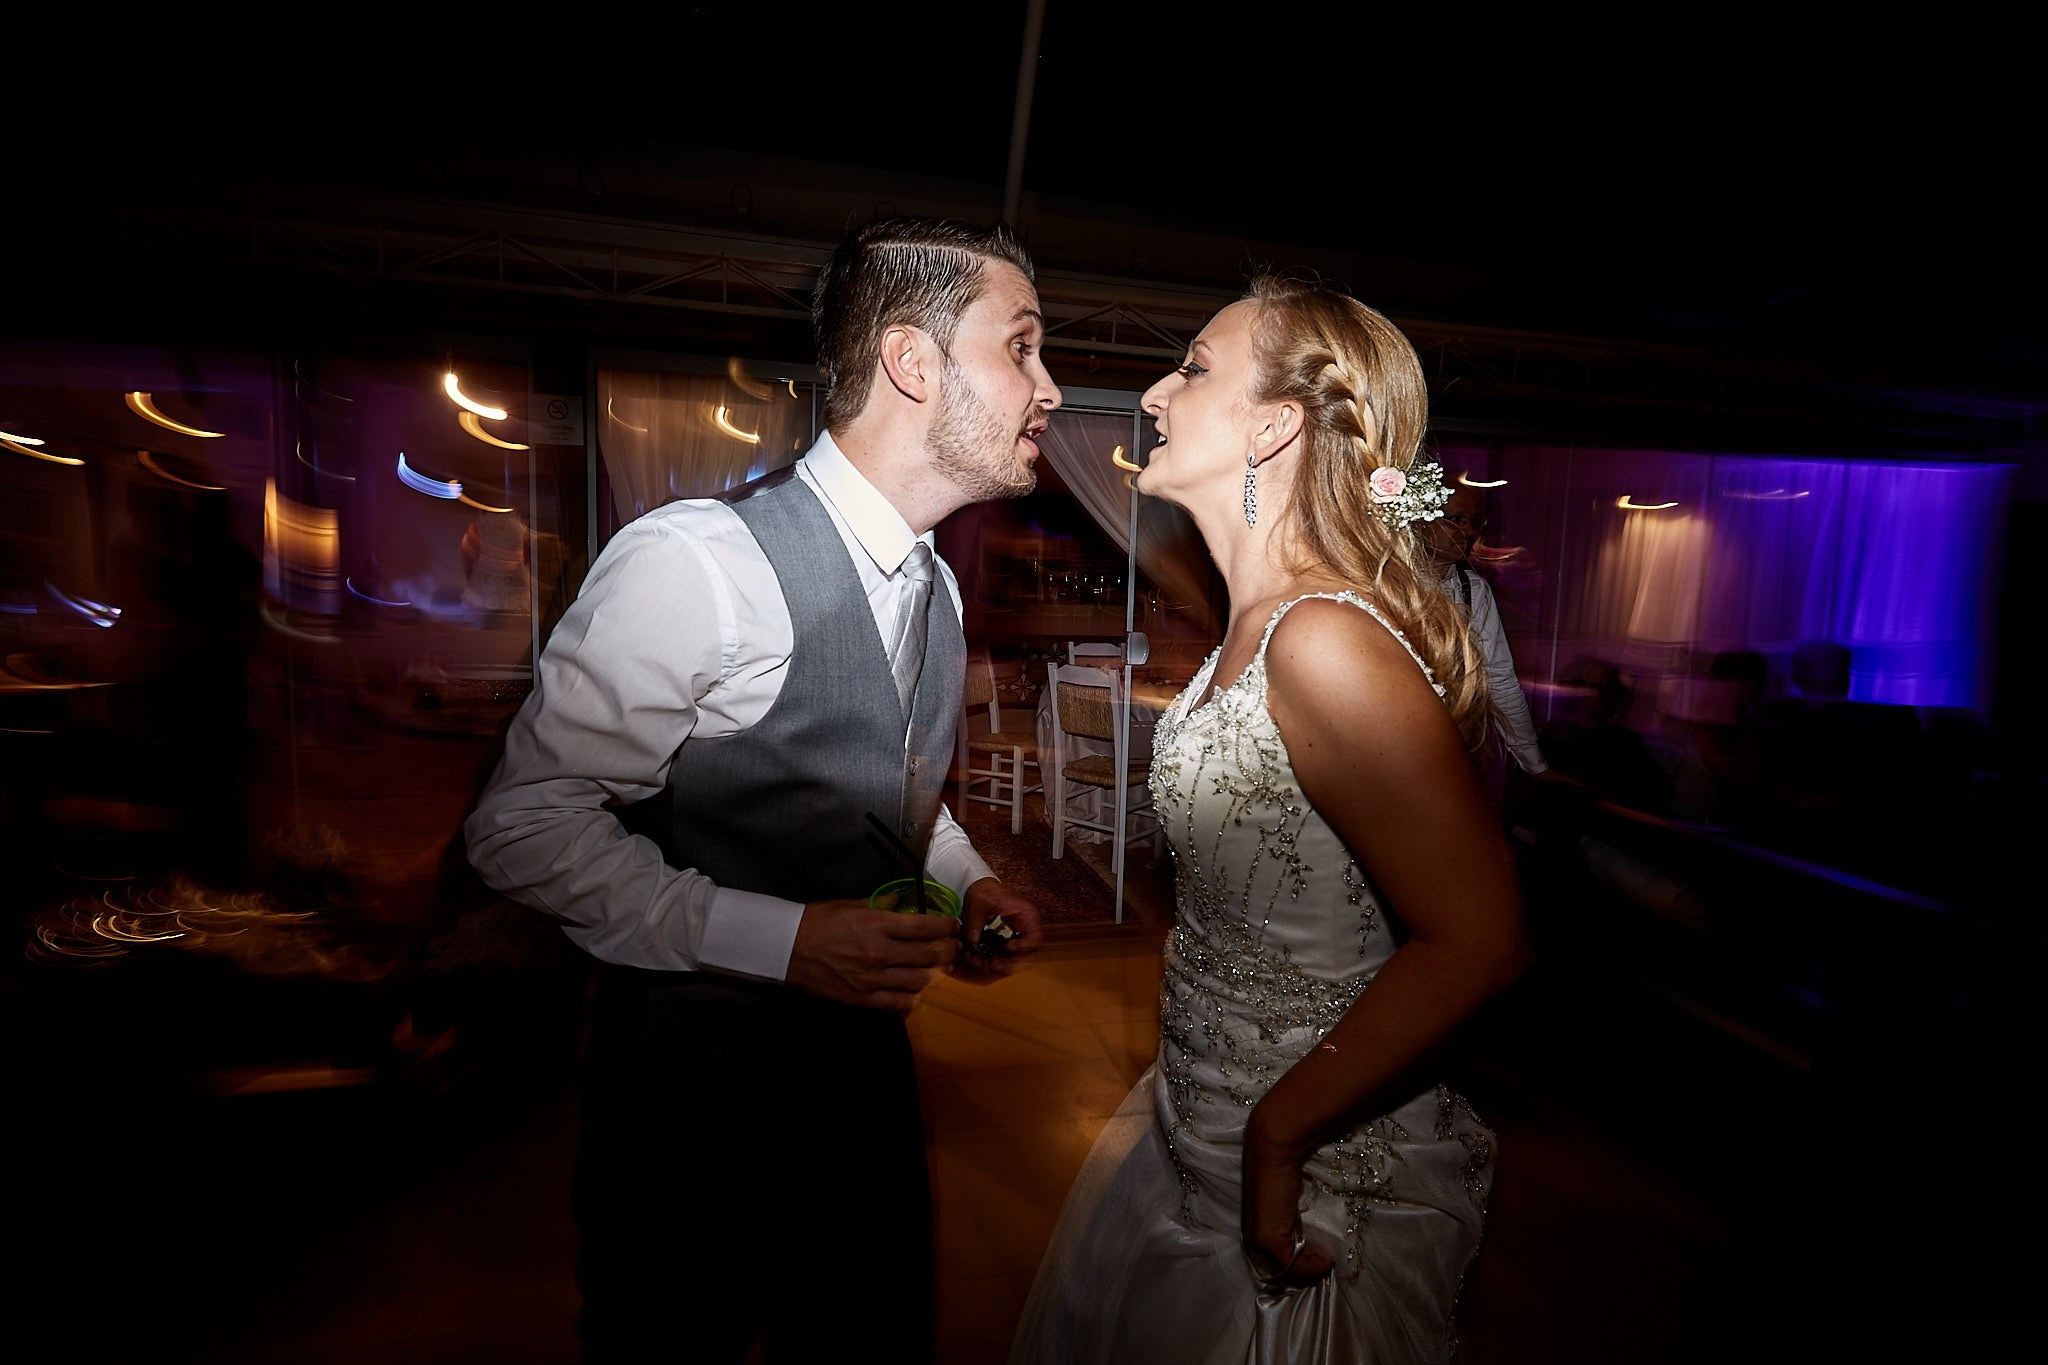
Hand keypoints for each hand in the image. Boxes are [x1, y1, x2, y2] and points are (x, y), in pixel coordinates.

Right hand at [786, 898, 961, 1012]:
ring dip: (932, 974)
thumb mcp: (852, 904)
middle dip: (948, 952)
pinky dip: (912, 997)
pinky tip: (913, 989)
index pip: (925, 927)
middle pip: (928, 956)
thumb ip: (883, 907)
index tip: (952, 927)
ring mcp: (871, 978)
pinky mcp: (863, 998)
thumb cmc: (819, 922)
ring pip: (919, 981)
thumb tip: (906, 907)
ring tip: (935, 969)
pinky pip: (900, 1003)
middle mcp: (879, 952)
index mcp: (877, 924)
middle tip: (953, 949)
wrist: (788, 948)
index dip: (946, 927)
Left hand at [951, 877, 1044, 979]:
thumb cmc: (985, 891)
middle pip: (1027, 955)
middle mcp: (1024, 929)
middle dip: (1011, 964)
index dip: (1025, 947)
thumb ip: (975, 923)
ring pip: (1015, 960)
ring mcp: (1015, 937)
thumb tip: (973, 941)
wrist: (979, 888)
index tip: (1008, 947)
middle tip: (994, 965)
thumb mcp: (979, 904)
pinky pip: (1003, 957)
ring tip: (983, 964)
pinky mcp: (1005, 943)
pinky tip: (979, 960)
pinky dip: (993, 961)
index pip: (1036, 938)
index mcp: (1026, 915)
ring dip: (1001, 966)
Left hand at [1240, 1112, 1333, 1290]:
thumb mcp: (1287, 1189)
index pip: (1270, 1254)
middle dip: (1302, 1270)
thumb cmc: (1282, 1159)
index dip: (1294, 1259)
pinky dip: (1313, 1267)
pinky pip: (1294, 1264)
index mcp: (1254, 1220)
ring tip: (1327, 1263)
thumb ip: (1291, 1205)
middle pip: (1276, 1267)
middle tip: (1324, 1265)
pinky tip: (1327, 1261)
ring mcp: (1258, 1237)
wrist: (1275, 1144)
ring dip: (1309, 1270)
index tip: (1315, 1257)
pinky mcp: (1270, 1238)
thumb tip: (1308, 1214)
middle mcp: (1252, 1232)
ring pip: (1285, 1269)